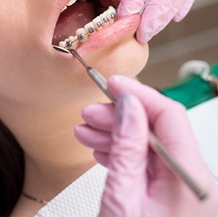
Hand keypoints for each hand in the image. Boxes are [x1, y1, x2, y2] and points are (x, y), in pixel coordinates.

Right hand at [75, 75, 217, 216]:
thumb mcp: (121, 198)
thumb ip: (126, 148)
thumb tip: (127, 105)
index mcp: (190, 179)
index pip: (169, 116)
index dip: (138, 93)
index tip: (113, 83)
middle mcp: (194, 180)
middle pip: (157, 129)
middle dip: (119, 116)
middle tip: (90, 113)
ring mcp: (184, 187)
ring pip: (149, 145)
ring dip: (117, 135)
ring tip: (87, 132)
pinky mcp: (172, 194)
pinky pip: (149, 162)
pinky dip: (125, 152)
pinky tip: (104, 149)